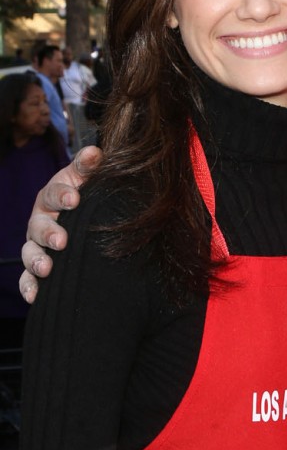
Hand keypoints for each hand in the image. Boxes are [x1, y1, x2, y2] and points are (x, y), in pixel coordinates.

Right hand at [19, 145, 102, 303]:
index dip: (63, 195)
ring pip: (30, 253)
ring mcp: (36, 244)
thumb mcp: (85, 177)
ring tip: (46, 269)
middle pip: (39, 226)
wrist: (81, 216)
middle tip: (61, 240)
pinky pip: (27, 278)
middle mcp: (40, 219)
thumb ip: (89, 165)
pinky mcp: (36, 266)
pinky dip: (28, 286)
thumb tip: (95, 152)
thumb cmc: (84, 195)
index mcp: (52, 196)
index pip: (54, 193)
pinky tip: (34, 296)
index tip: (75, 199)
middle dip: (49, 233)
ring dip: (36, 261)